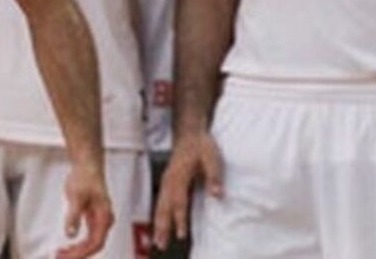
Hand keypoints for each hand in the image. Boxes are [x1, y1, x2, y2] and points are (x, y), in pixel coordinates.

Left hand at [55, 161, 113, 258]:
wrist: (87, 164)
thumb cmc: (85, 177)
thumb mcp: (76, 197)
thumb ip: (74, 216)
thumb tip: (70, 234)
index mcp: (104, 217)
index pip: (95, 243)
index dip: (82, 253)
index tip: (68, 257)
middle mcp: (104, 221)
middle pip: (93, 246)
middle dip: (78, 255)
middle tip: (60, 257)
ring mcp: (99, 220)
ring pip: (90, 243)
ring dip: (77, 251)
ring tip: (60, 254)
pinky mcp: (93, 218)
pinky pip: (87, 237)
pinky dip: (77, 244)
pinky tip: (67, 247)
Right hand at [152, 131, 222, 249]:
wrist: (190, 132)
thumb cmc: (201, 144)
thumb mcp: (212, 157)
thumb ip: (214, 176)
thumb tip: (217, 195)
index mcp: (179, 176)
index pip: (179, 201)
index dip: (180, 219)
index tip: (181, 234)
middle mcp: (170, 180)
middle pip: (163, 207)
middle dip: (162, 227)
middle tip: (160, 244)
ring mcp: (166, 181)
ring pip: (160, 206)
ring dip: (158, 224)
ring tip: (158, 241)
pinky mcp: (167, 182)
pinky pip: (160, 201)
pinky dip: (159, 215)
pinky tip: (160, 224)